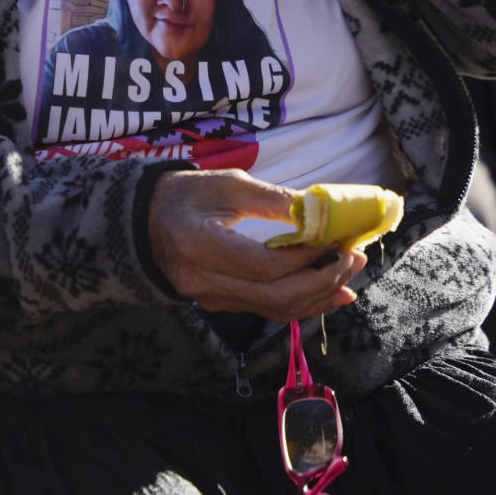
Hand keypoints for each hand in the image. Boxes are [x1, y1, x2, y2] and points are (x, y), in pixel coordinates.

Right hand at [147, 168, 363, 320]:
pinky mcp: (219, 304)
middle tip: (354, 256)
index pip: (263, 265)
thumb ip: (272, 200)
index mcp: (198, 245)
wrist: (141, 222)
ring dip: (319, 295)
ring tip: (350, 274)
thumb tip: (322, 211)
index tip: (336, 237)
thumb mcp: (225, 183)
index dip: (305, 256)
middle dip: (322, 280)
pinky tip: (329, 292)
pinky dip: (302, 303)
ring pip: (274, 311)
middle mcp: (203, 281)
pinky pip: (266, 311)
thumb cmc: (183, 194)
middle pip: (274, 297)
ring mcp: (210, 299)